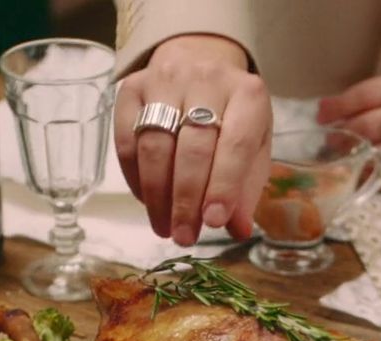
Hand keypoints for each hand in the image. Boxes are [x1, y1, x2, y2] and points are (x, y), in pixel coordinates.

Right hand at [114, 35, 272, 245]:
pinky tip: (147, 201)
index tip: (212, 222)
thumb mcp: (253, 147)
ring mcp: (165, 80)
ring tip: (164, 227)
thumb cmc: (231, 116)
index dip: (223, 185)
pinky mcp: (131, 88)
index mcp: (248, 94)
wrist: (198, 64)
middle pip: (192, 148)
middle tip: (184, 236)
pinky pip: (127, 140)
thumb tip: (237, 229)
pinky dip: (135, 177)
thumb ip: (246, 188)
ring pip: (155, 145)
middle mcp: (207, 79)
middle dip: (186, 200)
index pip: (236, 144)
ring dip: (158, 195)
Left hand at [317, 71, 380, 192]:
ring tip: (348, 159)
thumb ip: (378, 97)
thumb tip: (327, 108)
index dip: (341, 105)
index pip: (371, 93)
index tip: (322, 114)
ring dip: (361, 158)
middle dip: (348, 134)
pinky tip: (368, 175)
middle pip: (377, 123)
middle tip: (333, 140)